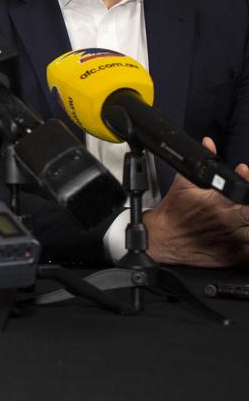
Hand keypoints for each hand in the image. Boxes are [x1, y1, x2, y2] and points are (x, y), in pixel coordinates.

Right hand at [141, 137, 248, 266]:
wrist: (160, 239)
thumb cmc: (173, 212)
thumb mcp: (183, 183)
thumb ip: (202, 164)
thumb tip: (209, 144)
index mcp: (215, 203)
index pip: (245, 192)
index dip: (248, 183)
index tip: (245, 178)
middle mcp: (226, 222)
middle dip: (248, 207)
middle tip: (241, 205)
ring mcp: (231, 241)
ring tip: (240, 219)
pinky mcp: (232, 256)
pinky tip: (241, 234)